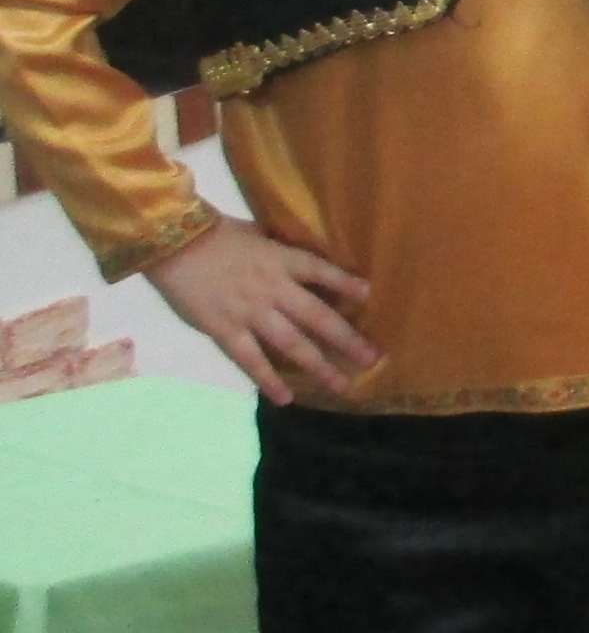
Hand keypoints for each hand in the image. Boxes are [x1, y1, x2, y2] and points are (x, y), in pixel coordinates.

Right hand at [144, 217, 376, 405]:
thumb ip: (280, 251)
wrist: (171, 245)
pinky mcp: (225, 330)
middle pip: (317, 316)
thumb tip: (303, 262)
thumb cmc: (215, 235)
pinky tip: (286, 398)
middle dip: (347, 339)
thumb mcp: (258, 235)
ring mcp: (250, 312)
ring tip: (342, 385)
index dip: (345, 284)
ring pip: (291, 344)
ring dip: (319, 366)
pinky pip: (251, 359)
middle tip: (372, 358)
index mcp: (282, 260)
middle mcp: (273, 288)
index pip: (321, 272)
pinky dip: (269, 379)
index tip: (369, 296)